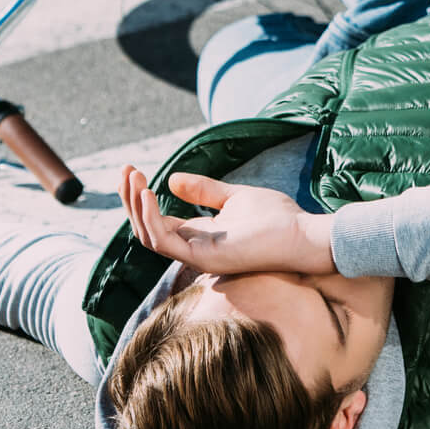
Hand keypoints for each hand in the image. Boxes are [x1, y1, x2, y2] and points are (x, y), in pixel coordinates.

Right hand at [120, 166, 335, 276]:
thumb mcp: (235, 196)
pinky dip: (151, 218)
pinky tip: (148, 193)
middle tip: (125, 170)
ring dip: (136, 206)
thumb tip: (172, 179)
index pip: (158, 221)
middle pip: (147, 228)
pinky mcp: (204, 258)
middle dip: (131, 200)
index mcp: (200, 235)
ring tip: (133, 178)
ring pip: (149, 237)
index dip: (140, 198)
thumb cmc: (278, 219)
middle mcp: (194, 248)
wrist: (304, 234)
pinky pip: (164, 242)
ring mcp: (198, 255)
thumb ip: (205, 190)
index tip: (132, 170)